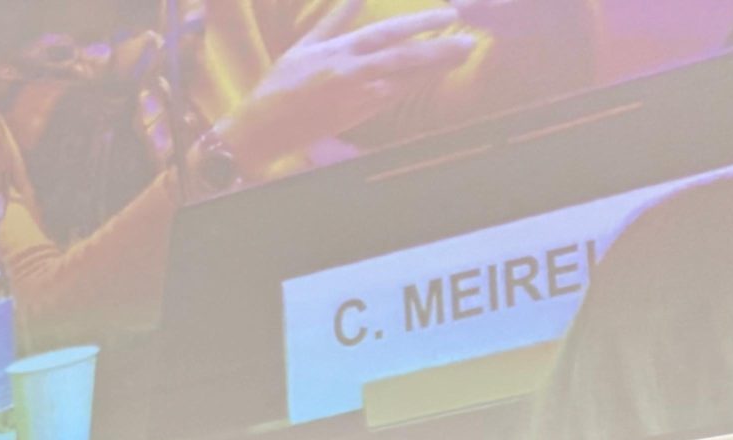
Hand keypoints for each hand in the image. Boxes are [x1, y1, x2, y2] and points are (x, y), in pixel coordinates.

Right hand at [220, 0, 476, 180]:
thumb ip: (335, 21)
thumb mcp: (304, 47)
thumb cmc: (279, 86)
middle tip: (470, 41)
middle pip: (404, 59)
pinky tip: (430, 77)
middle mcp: (351, 75)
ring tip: (460, 56)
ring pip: (404, 82)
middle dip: (439, 50)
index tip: (448, 16)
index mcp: (338, 53)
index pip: (387, 34)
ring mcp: (355, 100)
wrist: (262, 131)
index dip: (421, 24)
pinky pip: (392, 100)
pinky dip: (413, 87)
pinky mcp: (356, 119)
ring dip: (434, 69)